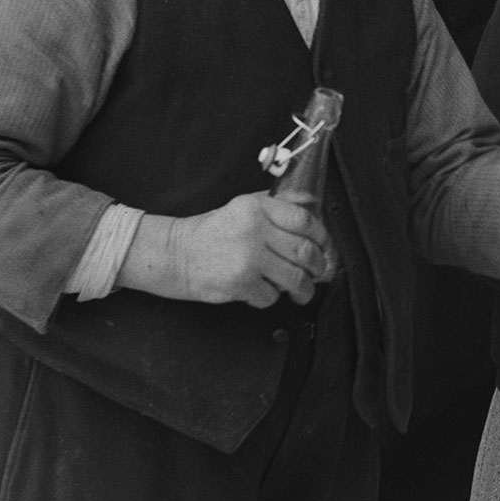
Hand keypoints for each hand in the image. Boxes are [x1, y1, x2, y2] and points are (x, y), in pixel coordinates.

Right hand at [121, 192, 330, 306]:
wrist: (175, 254)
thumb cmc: (211, 233)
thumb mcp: (244, 207)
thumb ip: (278, 204)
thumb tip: (312, 202)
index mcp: (257, 208)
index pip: (304, 220)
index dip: (321, 236)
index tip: (324, 246)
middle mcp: (254, 230)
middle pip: (304, 251)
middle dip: (318, 266)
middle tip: (318, 271)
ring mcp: (248, 257)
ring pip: (294, 277)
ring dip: (304, 289)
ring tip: (302, 291)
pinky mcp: (240, 283)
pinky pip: (272, 296)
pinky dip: (272, 297)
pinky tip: (263, 291)